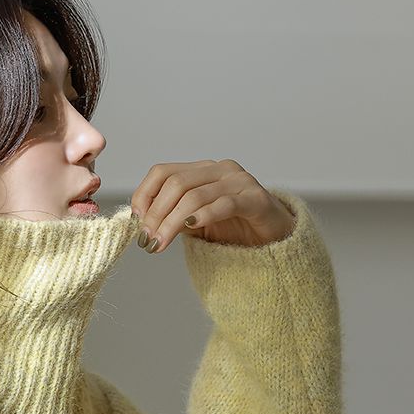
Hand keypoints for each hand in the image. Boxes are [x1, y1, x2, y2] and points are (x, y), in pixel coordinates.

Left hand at [130, 158, 296, 253]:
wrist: (276, 242)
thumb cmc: (235, 230)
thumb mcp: (195, 222)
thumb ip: (172, 216)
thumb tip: (141, 222)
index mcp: (203, 170)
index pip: (163, 172)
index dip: (144, 195)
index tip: (137, 221)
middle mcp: (220, 170)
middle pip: (176, 184)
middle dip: (156, 214)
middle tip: (147, 240)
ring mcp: (240, 181)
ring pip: (195, 196)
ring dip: (171, 222)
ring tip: (160, 244)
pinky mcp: (255, 199)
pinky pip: (224, 204)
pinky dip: (203, 216)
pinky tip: (190, 228)